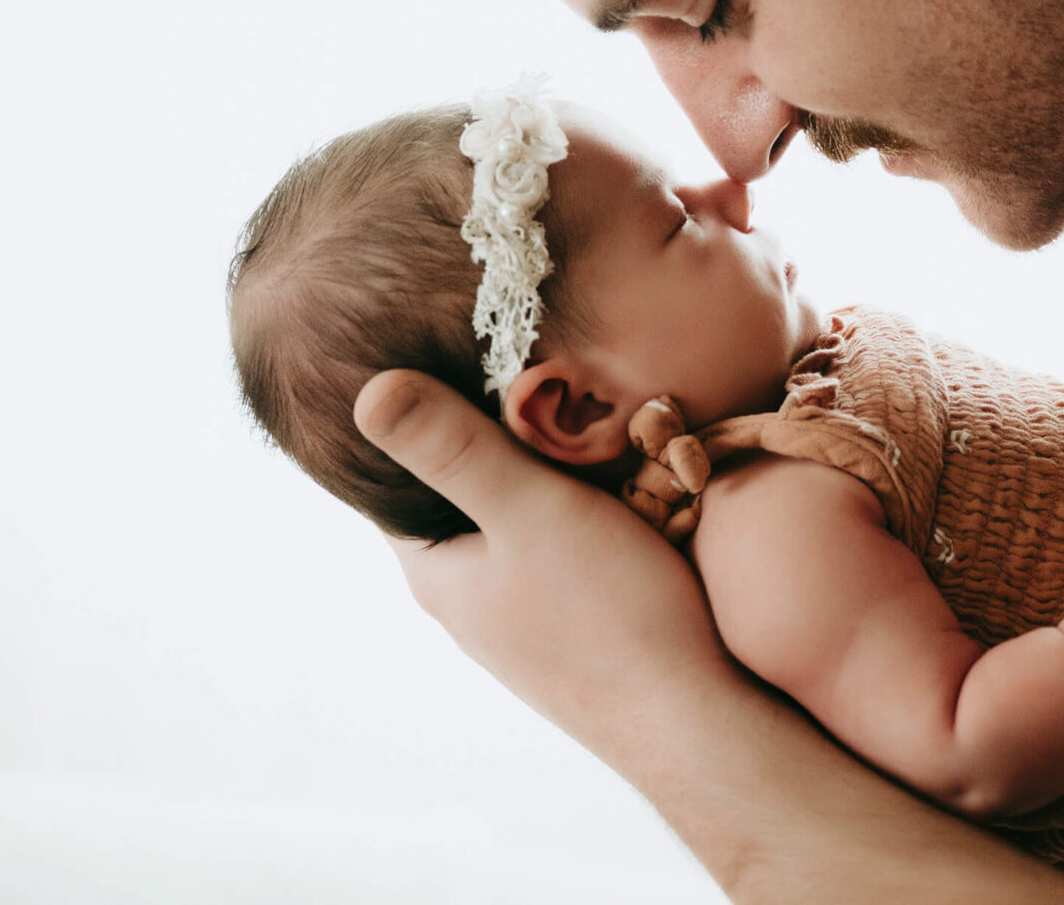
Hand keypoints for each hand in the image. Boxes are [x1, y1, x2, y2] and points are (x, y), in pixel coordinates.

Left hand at [355, 369, 734, 738]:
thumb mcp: (531, 511)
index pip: (390, 473)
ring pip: (513, 511)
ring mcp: (522, 610)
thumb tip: (366, 390)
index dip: (410, 406)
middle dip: (481, 426)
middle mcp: (469, 594)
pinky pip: (558, 536)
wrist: (696, 717)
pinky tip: (611, 469)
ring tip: (568, 400)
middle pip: (457, 486)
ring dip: (536, 462)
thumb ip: (454, 449)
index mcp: (437, 569)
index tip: (438, 346)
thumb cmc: (611, 615)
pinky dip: (572, 495)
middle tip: (517, 357)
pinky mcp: (574, 616)